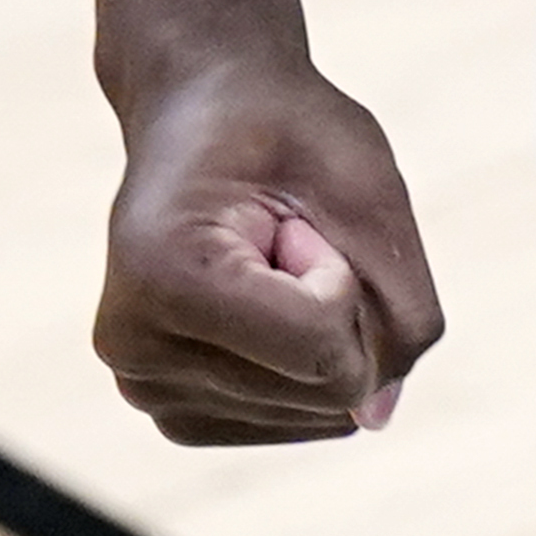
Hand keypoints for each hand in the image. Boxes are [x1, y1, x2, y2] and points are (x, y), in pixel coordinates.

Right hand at [87, 0, 441, 444]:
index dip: (344, 275)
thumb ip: (402, 309)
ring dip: (323, 333)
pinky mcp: (172, 413)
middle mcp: (133, 348)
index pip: (323, 350)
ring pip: (318, 414)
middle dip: (337, 306)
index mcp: (161, 274)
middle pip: (326, 392)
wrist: (201, 114)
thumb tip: (374, 419)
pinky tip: (259, 304)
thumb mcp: (368, 185)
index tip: (288, 214)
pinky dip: (307, 365)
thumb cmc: (284, 132)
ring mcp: (144, 389)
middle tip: (276, 232)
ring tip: (263, 262)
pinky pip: (294, 421)